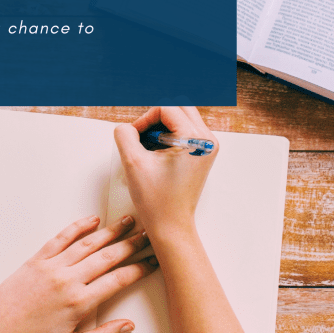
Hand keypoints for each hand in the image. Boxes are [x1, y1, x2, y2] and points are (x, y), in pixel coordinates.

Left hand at [0, 215, 157, 332]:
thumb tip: (127, 325)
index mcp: (79, 303)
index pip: (119, 279)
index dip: (140, 269)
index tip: (153, 262)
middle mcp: (68, 280)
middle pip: (109, 257)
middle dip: (132, 245)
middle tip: (148, 236)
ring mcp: (52, 266)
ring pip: (89, 243)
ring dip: (111, 231)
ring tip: (128, 222)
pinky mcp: (37, 258)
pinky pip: (62, 237)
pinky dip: (78, 227)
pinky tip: (92, 220)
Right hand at [113, 107, 217, 239]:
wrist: (171, 226)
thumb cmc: (156, 200)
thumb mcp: (133, 162)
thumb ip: (125, 134)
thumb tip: (128, 126)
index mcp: (195, 139)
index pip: (165, 108)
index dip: (144, 119)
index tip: (133, 138)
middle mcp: (207, 139)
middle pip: (178, 106)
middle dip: (155, 118)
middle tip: (141, 138)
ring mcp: (208, 146)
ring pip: (181, 116)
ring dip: (161, 126)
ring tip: (148, 149)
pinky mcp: (203, 153)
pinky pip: (184, 130)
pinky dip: (168, 135)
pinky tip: (157, 154)